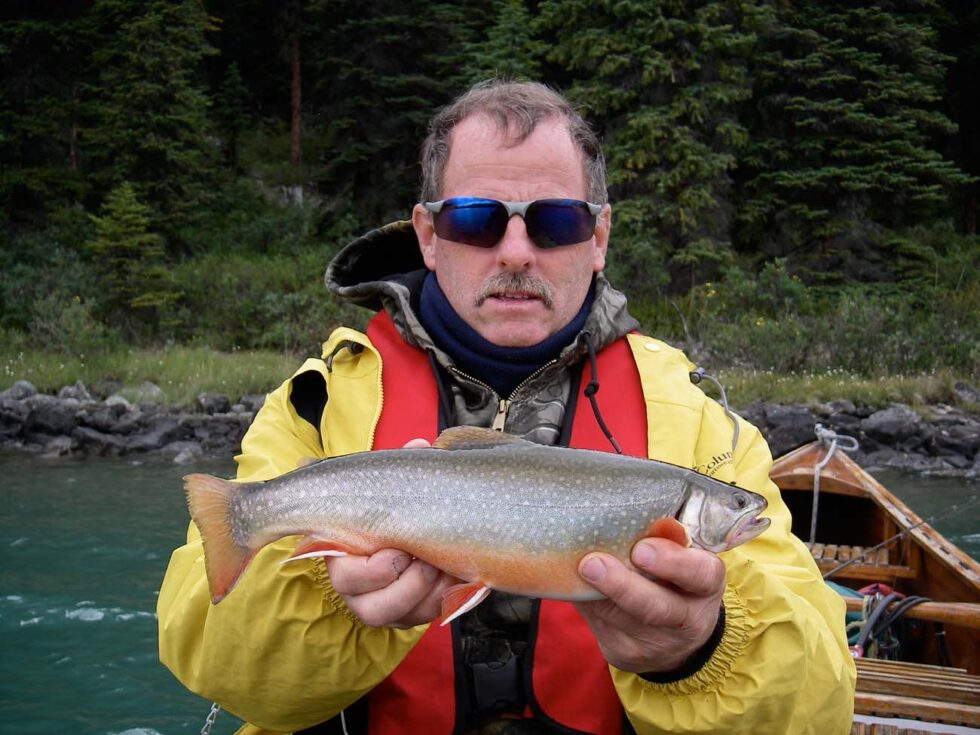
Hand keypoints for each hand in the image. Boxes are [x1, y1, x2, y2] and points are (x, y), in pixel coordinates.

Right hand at [324, 438, 461, 628]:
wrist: (410, 531)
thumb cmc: (391, 507)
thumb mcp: (391, 487)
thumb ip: (402, 468)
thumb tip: (419, 445)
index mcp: (344, 557)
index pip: (348, 576)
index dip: (375, 569)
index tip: (399, 551)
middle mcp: (358, 590)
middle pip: (372, 608)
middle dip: (407, 583)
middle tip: (425, 559)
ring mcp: (384, 606)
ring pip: (399, 617)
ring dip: (427, 592)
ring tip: (443, 566)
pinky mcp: (409, 615)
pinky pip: (425, 618)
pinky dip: (444, 598)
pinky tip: (457, 575)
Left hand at [574, 537, 725, 673]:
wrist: (676, 638)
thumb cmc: (674, 578)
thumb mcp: (684, 558)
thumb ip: (664, 540)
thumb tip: (628, 514)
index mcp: (706, 586)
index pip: (700, 574)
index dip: (672, 562)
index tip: (642, 548)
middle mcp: (687, 621)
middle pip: (655, 607)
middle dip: (621, 585)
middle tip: (592, 563)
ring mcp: (656, 644)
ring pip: (618, 619)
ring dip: (593, 593)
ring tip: (577, 569)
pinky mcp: (625, 654)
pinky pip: (598, 626)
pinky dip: (584, 602)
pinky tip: (574, 584)